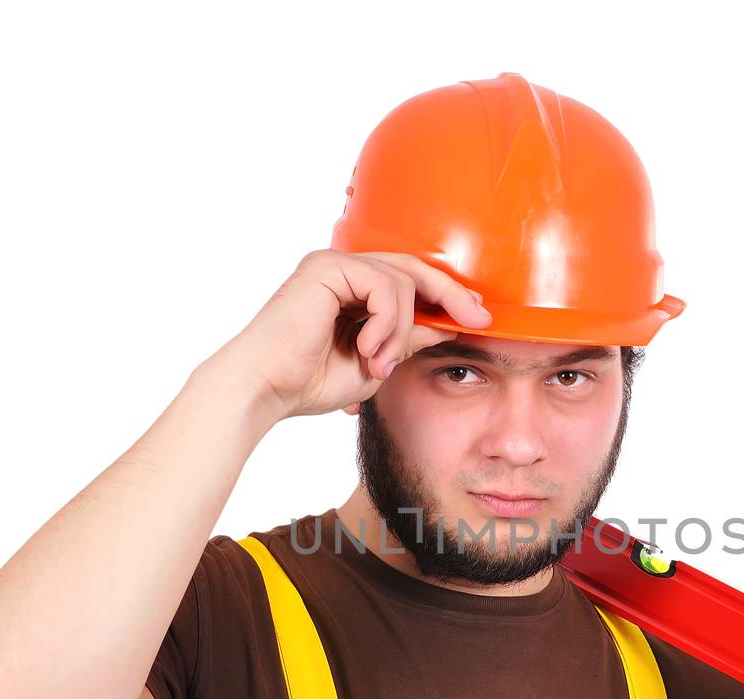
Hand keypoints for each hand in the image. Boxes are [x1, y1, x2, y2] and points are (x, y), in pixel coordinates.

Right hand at [207, 249, 492, 419]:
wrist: (265, 389)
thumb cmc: (307, 382)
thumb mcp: (375, 361)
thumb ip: (407, 338)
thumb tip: (449, 325)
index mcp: (351, 290)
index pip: (410, 281)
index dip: (447, 296)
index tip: (478, 317)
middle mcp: (342, 270)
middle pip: (413, 268)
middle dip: (451, 295)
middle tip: (477, 319)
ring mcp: (333, 265)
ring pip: (400, 282)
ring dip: (400, 329)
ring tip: (380, 362)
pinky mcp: (327, 268)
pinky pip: (383, 286)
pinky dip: (385, 321)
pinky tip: (368, 348)